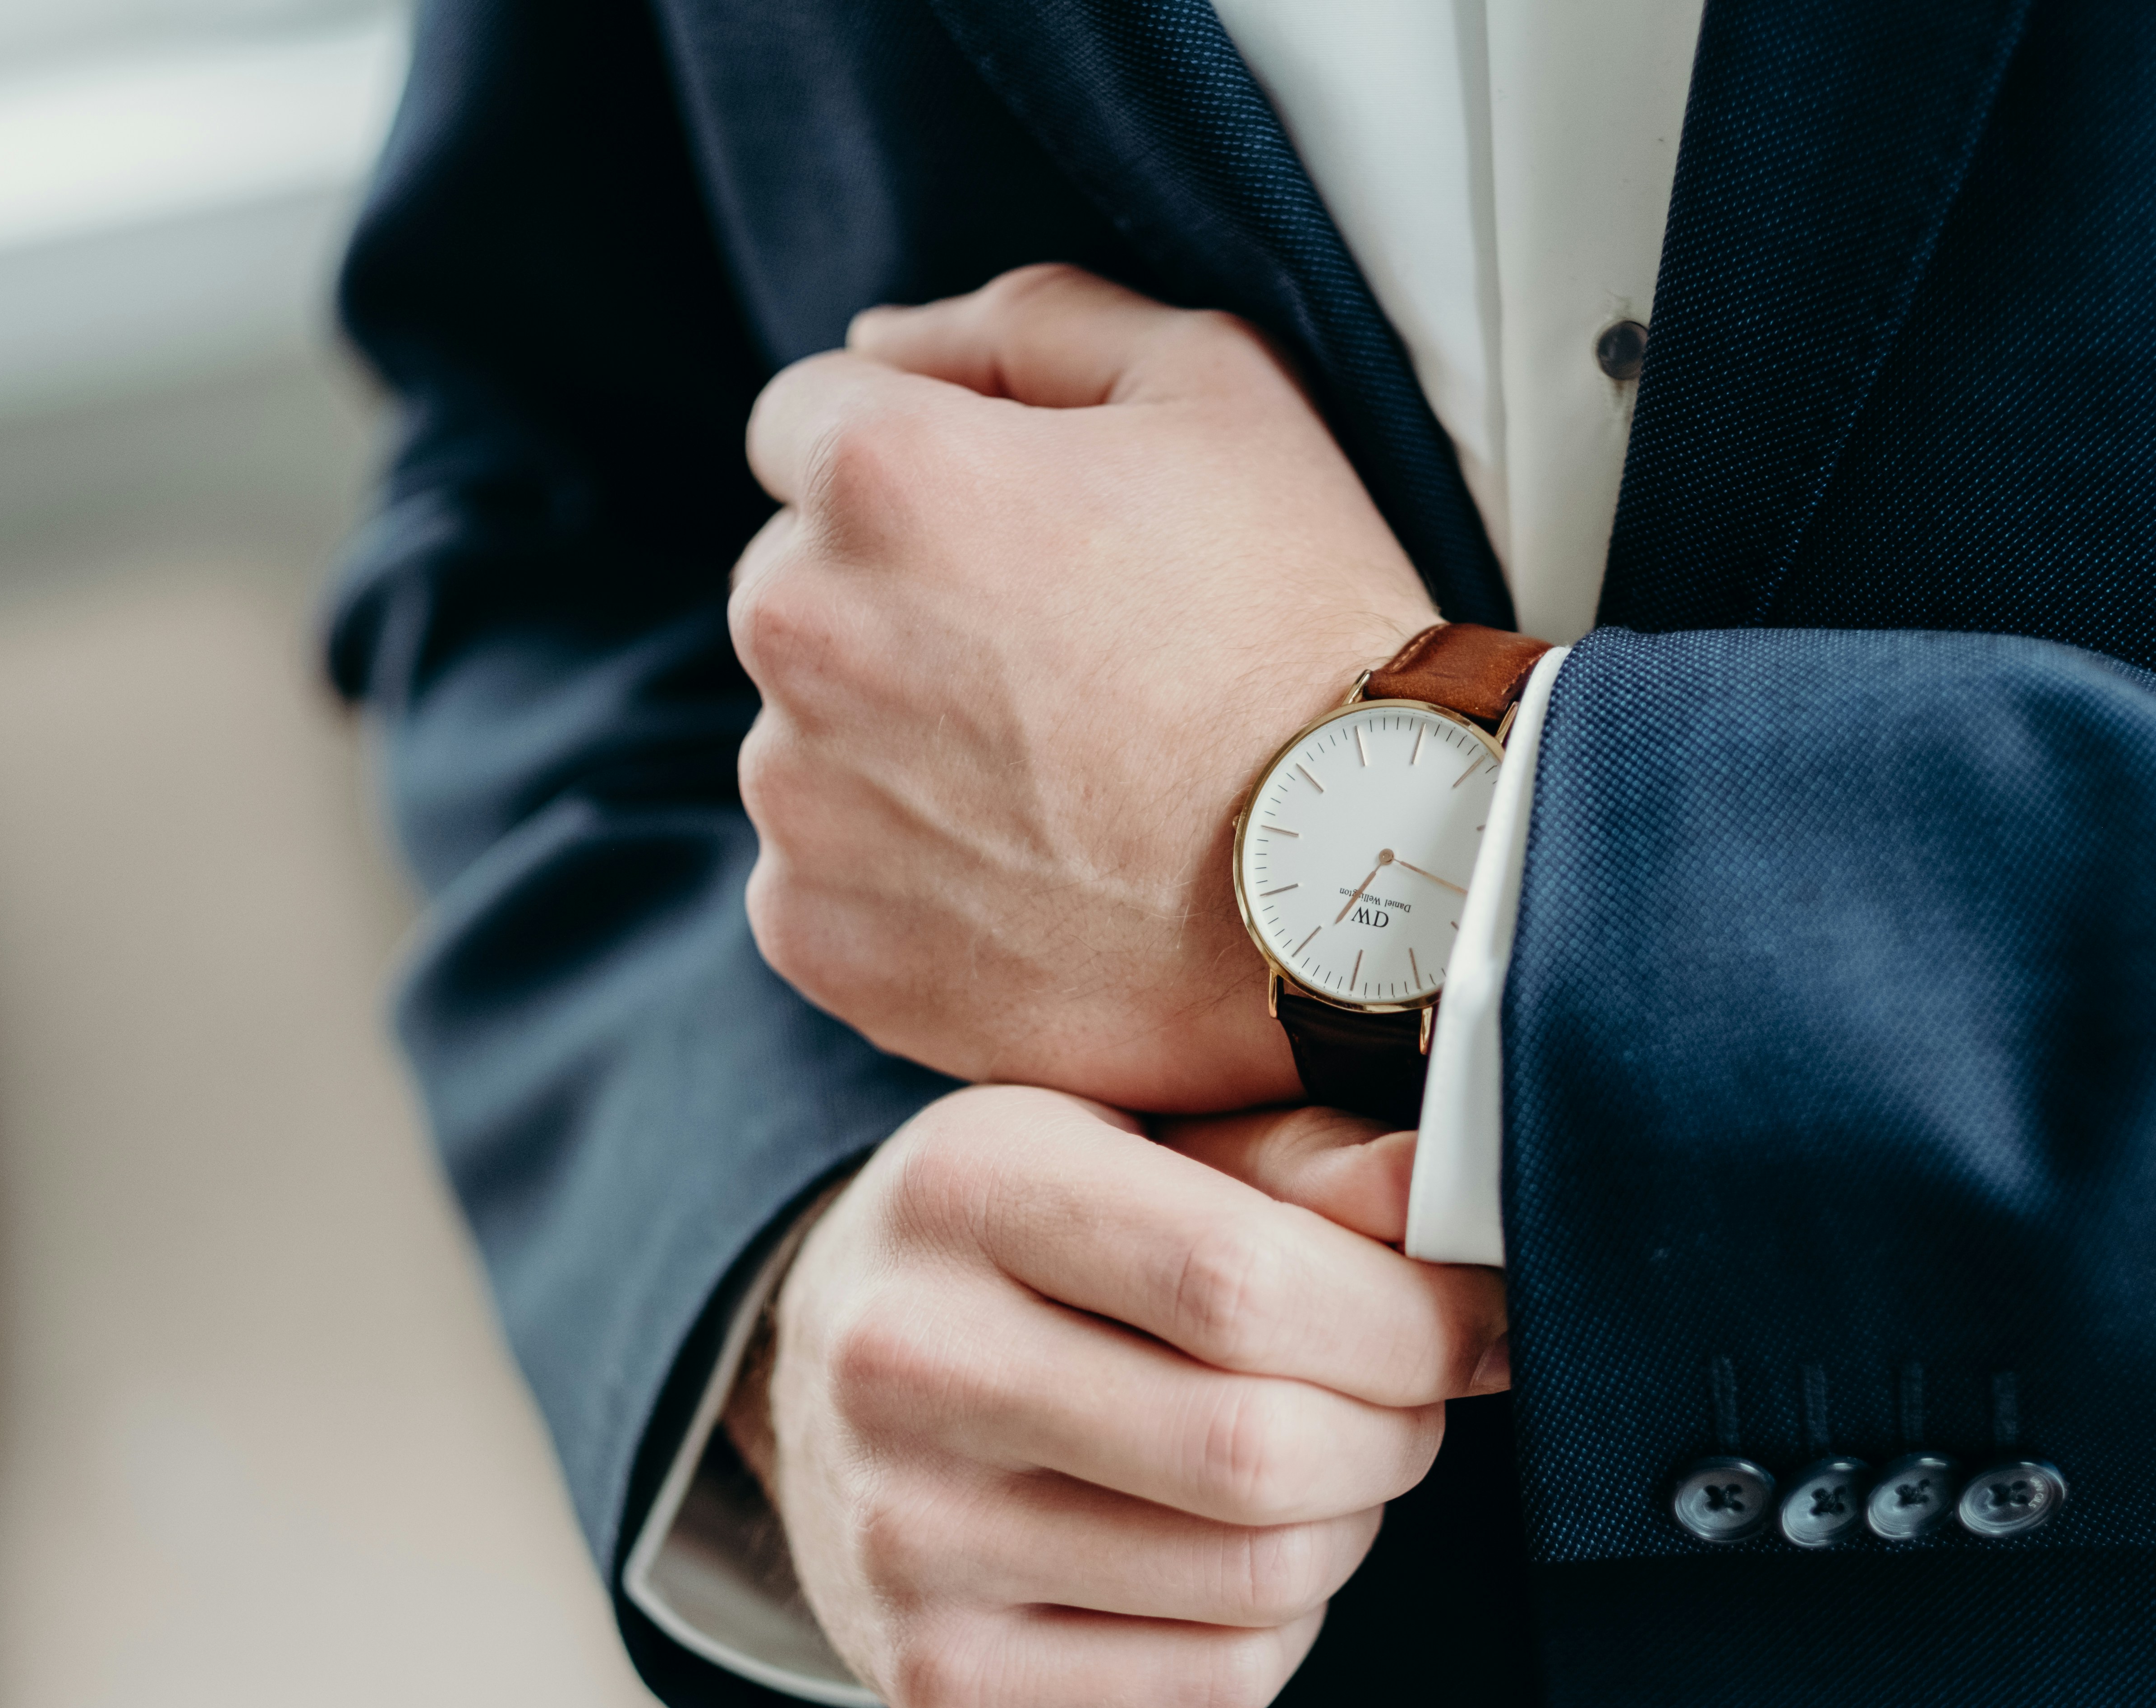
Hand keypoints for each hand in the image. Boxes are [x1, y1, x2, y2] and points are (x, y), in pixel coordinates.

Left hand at [731, 264, 1441, 1113]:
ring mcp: (801, 800)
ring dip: (895, 745)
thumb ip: (1028, 323)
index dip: (917, 460)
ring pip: (806, 737)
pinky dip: (901, 881)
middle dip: (895, 602)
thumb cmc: (1303, 622)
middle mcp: (803, 630)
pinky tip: (1031, 881)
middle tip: (1062, 666)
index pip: (803, 420)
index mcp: (880, 474)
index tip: (1013, 529)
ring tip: (1060, 786)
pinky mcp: (820, 936)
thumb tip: (880, 342)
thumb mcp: (1218, 388)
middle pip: (795, 582)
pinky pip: (819, 881)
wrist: (1360, 879)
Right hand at [738, 1085, 1505, 1707]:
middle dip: (1397, 1425)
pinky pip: (1221, 1682)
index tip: (1478, 1316)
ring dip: (1349, 1520)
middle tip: (1405, 1392)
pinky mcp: (937, 1679)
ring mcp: (905, 1539)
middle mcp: (905, 1362)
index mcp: (965, 1187)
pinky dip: (1282, 1620)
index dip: (1411, 1316)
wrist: (828, 1379)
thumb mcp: (1140, 1142)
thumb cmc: (1033, 1236)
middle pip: (1259, 1447)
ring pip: (1261, 1576)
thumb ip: (1301, 1163)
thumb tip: (1449, 1198)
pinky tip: (1235, 1544)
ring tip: (1322, 1456)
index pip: (1244, 1281)